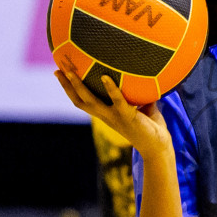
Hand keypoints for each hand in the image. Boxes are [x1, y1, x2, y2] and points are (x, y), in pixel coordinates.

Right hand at [54, 60, 170, 157]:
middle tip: (57, 68)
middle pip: (79, 100)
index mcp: (106, 114)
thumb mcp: (144, 107)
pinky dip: (110, 88)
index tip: (60, 73)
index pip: (82, 101)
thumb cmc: (152, 127)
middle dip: (66, 85)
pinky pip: (117, 101)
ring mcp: (114, 117)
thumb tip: (145, 75)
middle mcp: (106, 116)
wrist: (159, 148)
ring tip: (70, 71)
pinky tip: (104, 76)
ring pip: (90, 101)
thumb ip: (140, 93)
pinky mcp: (127, 117)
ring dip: (78, 86)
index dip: (69, 89)